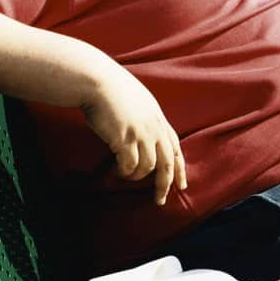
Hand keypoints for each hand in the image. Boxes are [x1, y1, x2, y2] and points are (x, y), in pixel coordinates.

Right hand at [81, 68, 186, 204]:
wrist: (98, 80)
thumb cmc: (113, 89)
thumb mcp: (140, 103)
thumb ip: (147, 120)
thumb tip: (146, 138)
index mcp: (160, 120)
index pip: (176, 149)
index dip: (180, 169)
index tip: (182, 185)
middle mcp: (155, 128)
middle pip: (167, 163)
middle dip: (165, 184)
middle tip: (160, 200)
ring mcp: (142, 134)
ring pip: (148, 167)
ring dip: (136, 177)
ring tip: (125, 175)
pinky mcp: (125, 139)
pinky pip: (130, 166)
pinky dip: (124, 172)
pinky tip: (117, 171)